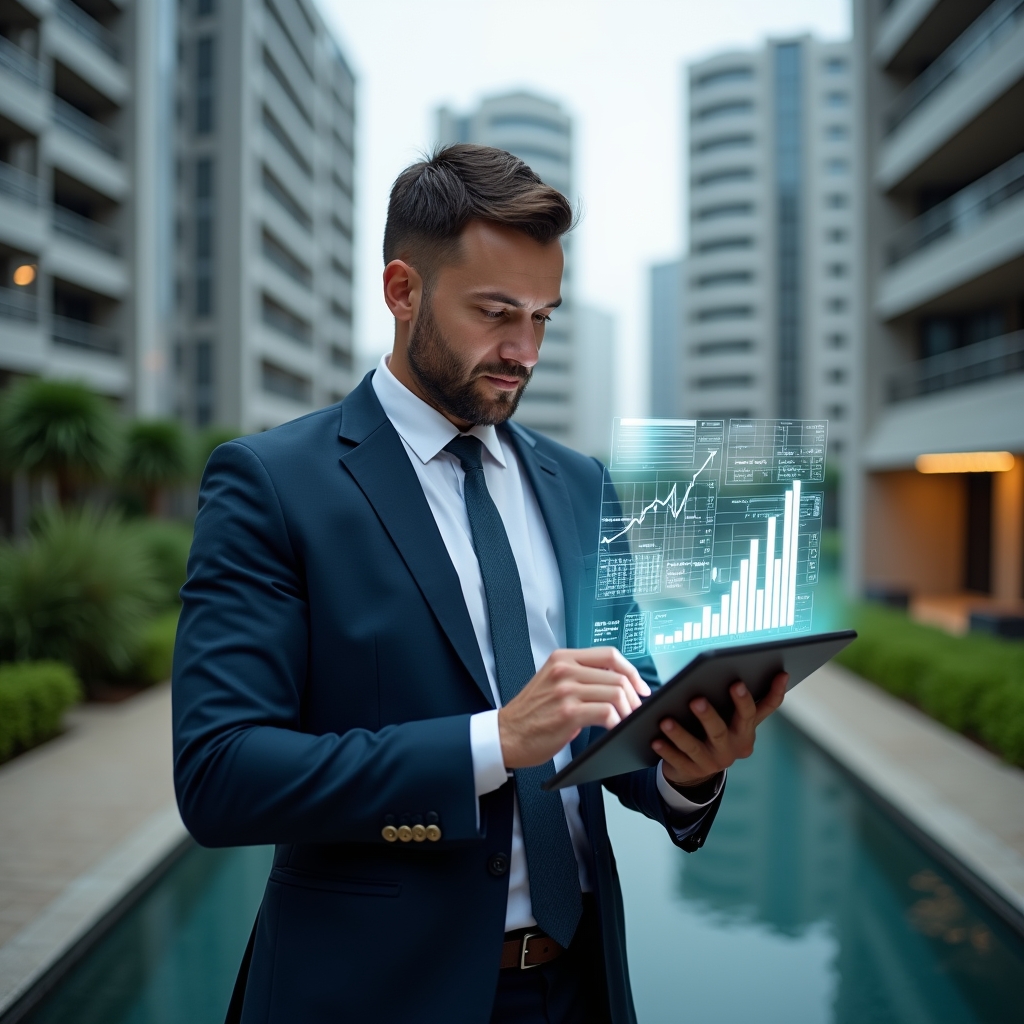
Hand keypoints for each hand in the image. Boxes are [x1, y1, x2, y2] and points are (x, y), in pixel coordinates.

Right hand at [499, 648, 650, 768]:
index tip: (640, 687)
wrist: (506, 734)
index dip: (632, 671)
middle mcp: (564, 669)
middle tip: (635, 710)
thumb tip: (616, 682)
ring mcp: (566, 690)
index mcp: (563, 658)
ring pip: (616, 692)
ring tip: (625, 720)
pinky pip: (607, 713)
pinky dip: (617, 722)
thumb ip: (579, 676)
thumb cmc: (531, 713)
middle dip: (634, 695)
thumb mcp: (553, 681)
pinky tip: (613, 729)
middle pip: (617, 675)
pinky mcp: (568, 712)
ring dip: (627, 710)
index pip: (610, 654)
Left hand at [653, 672, 787, 787]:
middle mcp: (733, 748)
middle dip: (708, 716)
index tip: (738, 682)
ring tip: (665, 721)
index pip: (754, 712)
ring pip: (695, 747)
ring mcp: (713, 762)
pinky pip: (677, 760)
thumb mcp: (734, 718)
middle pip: (721, 730)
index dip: (750, 697)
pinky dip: (666, 750)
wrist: (700, 767)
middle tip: (696, 700)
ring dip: (680, 734)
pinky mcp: (692, 771)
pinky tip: (655, 741)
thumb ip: (742, 700)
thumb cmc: (718, 730)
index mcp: (746, 730)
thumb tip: (758, 670)